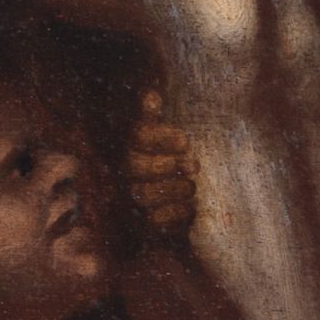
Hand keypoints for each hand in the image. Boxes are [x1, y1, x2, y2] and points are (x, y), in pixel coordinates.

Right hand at [124, 85, 195, 240]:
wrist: (166, 205)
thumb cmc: (164, 162)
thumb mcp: (159, 136)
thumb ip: (152, 116)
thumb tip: (151, 94)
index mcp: (129, 145)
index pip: (138, 135)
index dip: (162, 137)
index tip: (185, 141)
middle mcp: (124, 173)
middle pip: (137, 166)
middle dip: (168, 165)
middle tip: (194, 165)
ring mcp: (132, 200)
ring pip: (144, 195)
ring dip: (174, 189)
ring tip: (192, 186)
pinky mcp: (145, 226)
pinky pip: (157, 222)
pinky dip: (178, 215)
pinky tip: (190, 208)